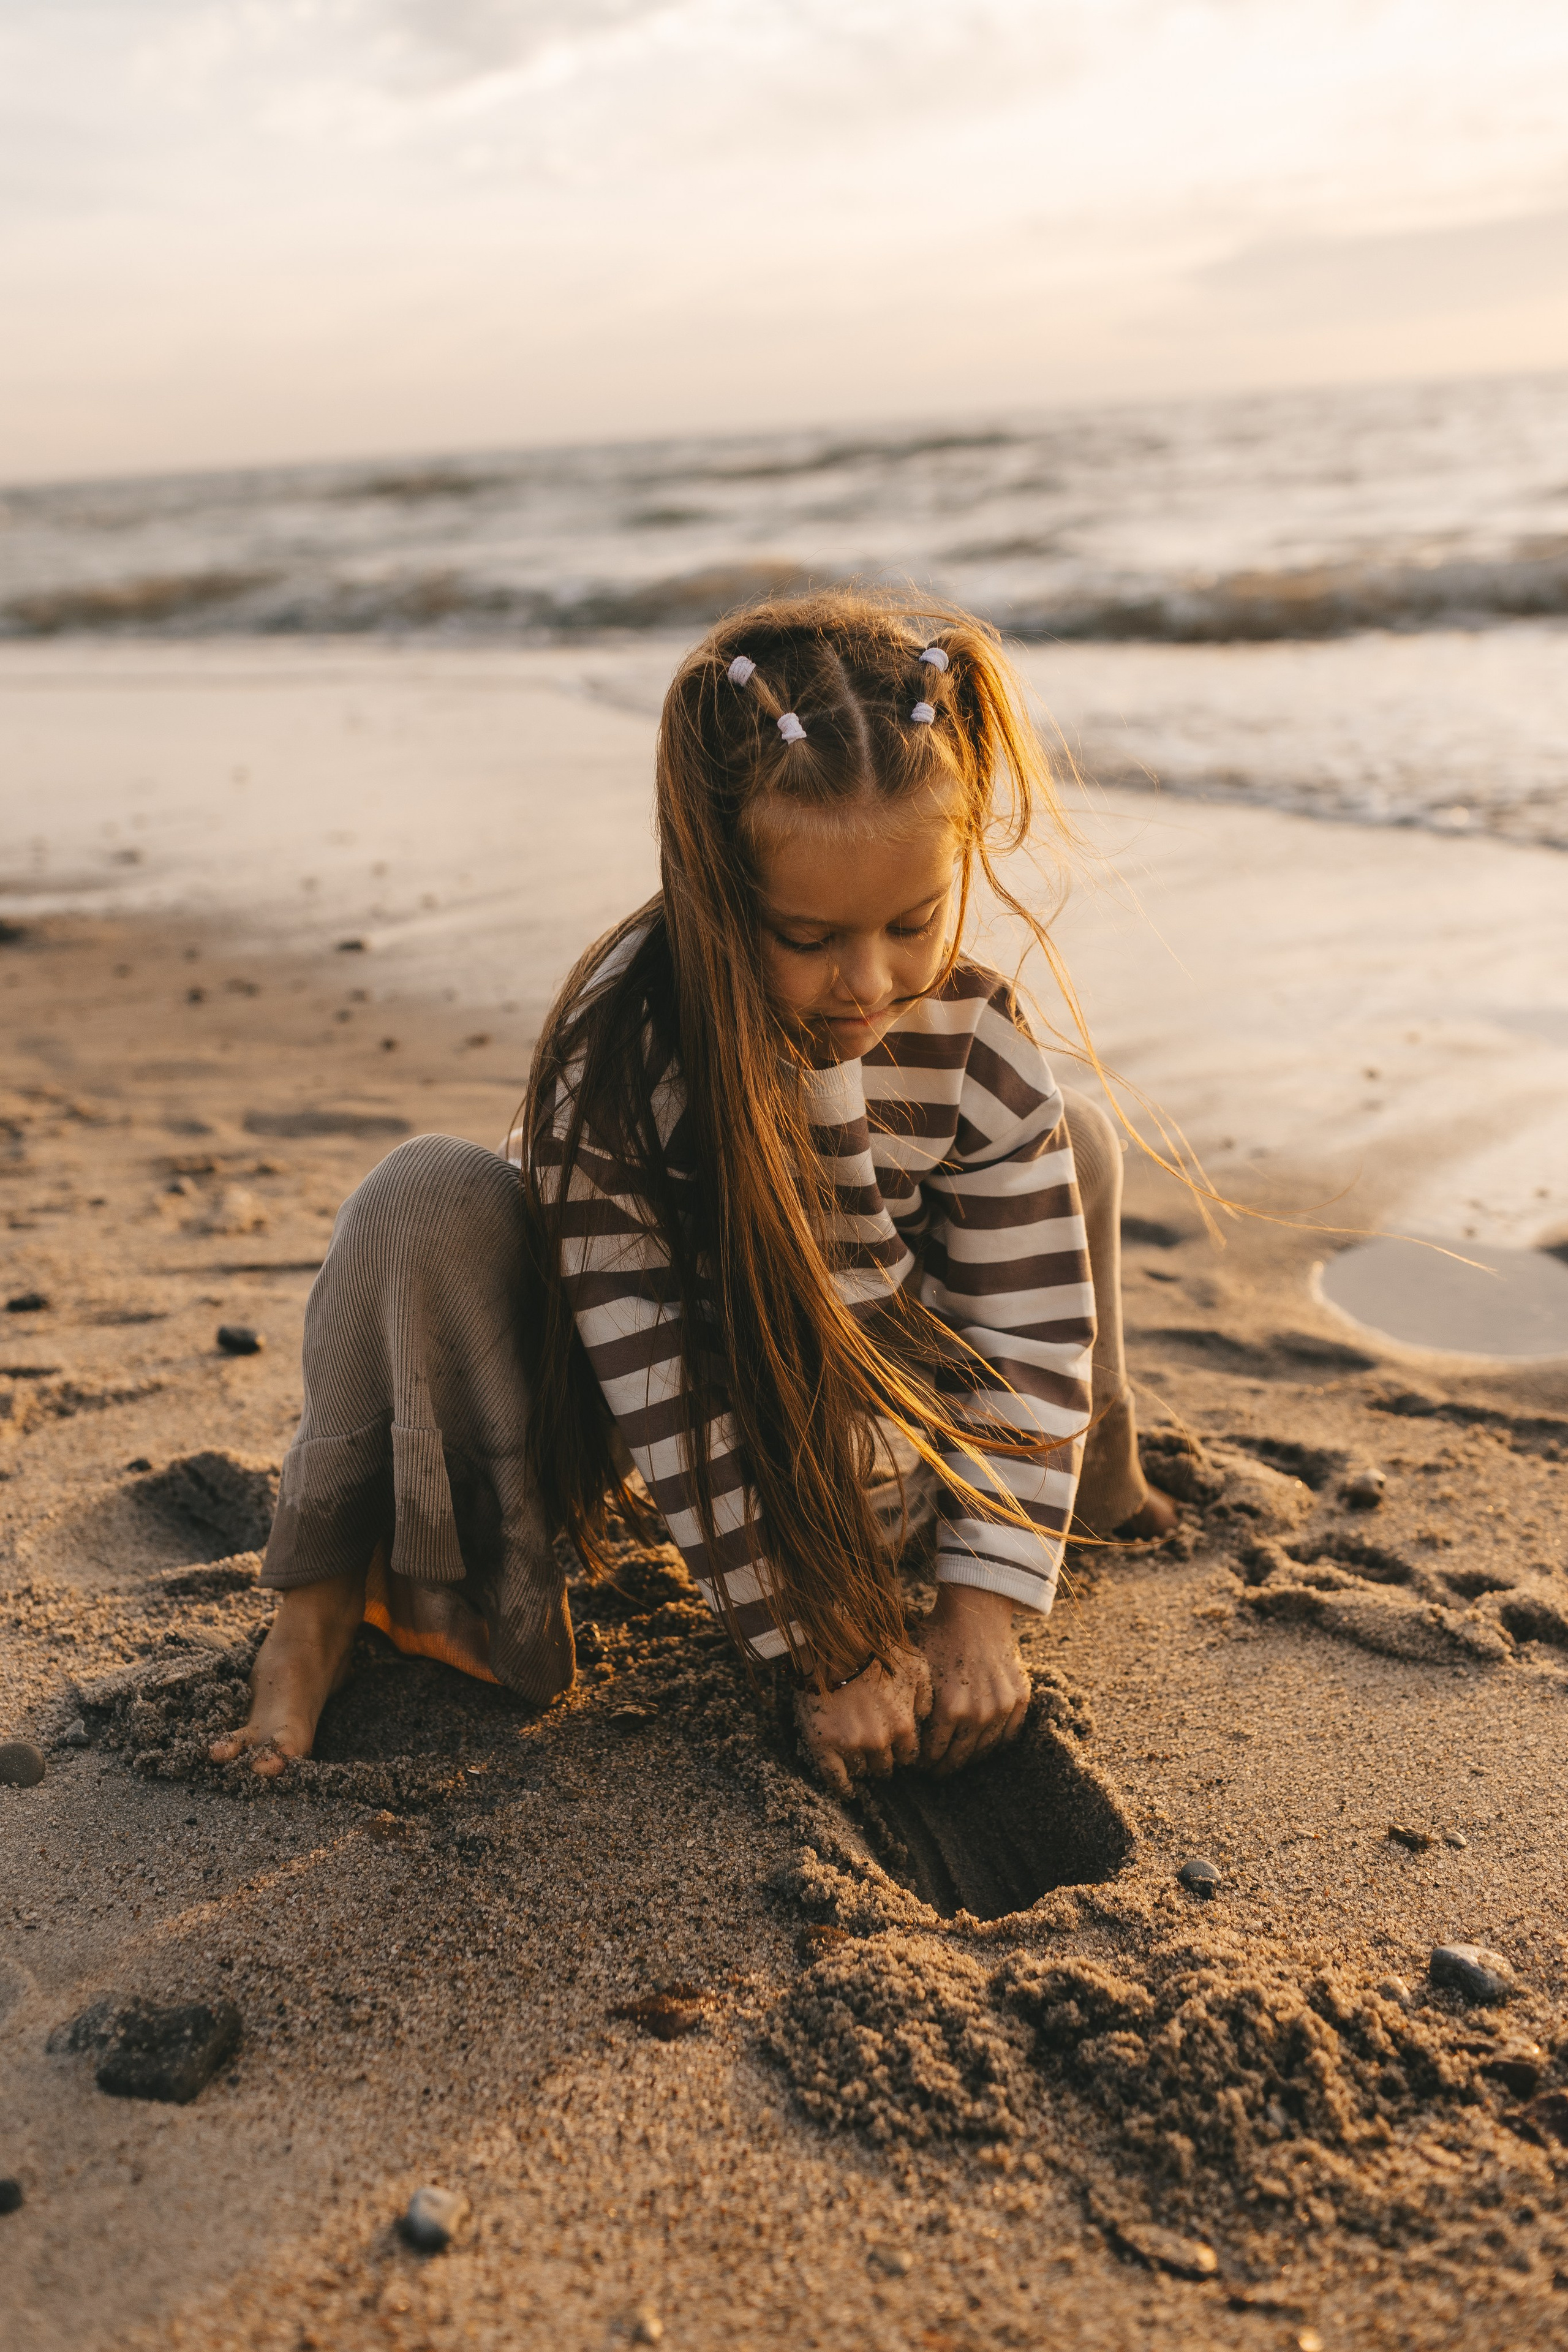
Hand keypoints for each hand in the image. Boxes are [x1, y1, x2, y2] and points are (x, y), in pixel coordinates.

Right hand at [794, 1646, 931, 1796]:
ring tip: (856, 1754)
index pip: (908, 1757)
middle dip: (882, 1759)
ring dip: (862, 1765)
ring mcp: (851, 1744)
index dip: (901, 1751)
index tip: (894, 1746)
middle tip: (873, 1746)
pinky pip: (835, 1779)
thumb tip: (925, 1718)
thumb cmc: (877, 1650)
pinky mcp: (824, 1744)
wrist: (835, 1641)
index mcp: (904, 1726)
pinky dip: (842, 1787)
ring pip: (862, 1771)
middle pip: (885, 1767)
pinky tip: (846, 1788)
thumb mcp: (916, 1667)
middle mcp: (880, 1740)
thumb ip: (925, 1697)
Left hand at [912, 1584, 1031, 1776]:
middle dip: (944, 1768)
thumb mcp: (914, 1669)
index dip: (923, 1763)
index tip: (918, 1765)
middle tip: (935, 1771)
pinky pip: (1009, 1735)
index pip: (933, 1754)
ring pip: (984, 1750)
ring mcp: (1002, 1708)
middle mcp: (978, 1714)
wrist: (976, 1613)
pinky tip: (981, 1745)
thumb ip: (907, 1703)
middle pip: (959, 1758)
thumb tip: (892, 1732)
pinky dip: (994, 1744)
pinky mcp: (1020, 1700)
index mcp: (949, 1710)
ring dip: (969, 1759)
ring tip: (957, 1760)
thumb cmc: (938, 1636)